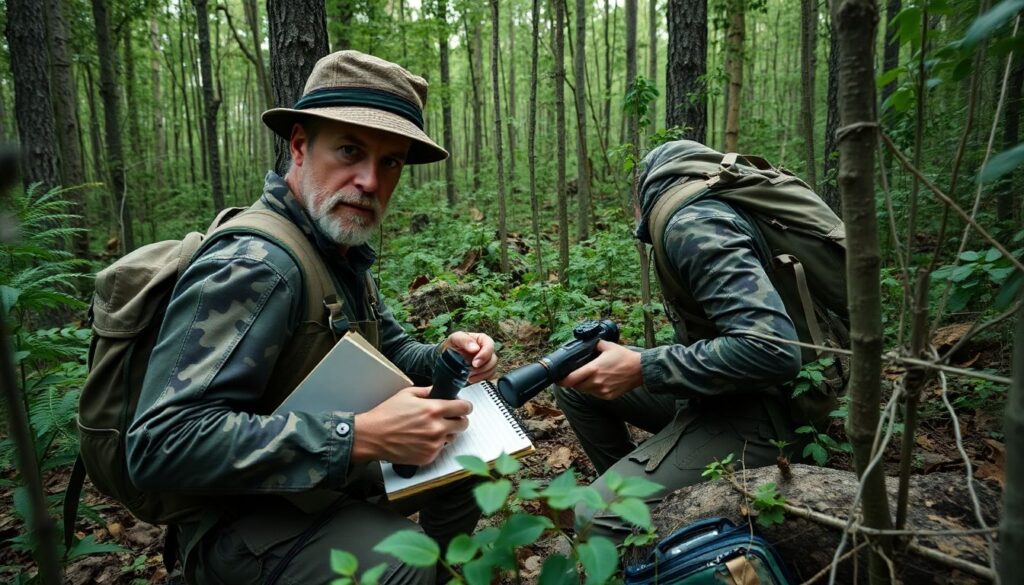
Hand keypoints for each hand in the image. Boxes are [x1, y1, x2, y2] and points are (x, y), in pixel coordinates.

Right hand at [352, 386, 471, 464]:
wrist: (372, 437)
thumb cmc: (386, 415)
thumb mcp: (407, 394)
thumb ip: (428, 391)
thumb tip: (440, 391)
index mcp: (433, 409)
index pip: (465, 408)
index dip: (464, 406)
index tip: (462, 407)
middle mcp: (437, 428)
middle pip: (463, 424)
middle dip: (458, 419)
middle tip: (448, 418)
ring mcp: (434, 445)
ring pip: (452, 437)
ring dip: (446, 433)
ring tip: (428, 429)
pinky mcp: (428, 457)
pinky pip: (440, 449)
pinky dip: (434, 445)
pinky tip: (421, 439)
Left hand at [443, 331, 497, 382]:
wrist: (446, 357)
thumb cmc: (452, 346)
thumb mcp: (454, 339)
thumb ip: (464, 340)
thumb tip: (475, 348)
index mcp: (481, 340)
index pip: (489, 345)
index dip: (484, 355)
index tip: (475, 363)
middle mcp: (486, 350)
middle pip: (493, 359)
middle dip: (482, 368)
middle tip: (470, 371)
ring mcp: (486, 361)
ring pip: (492, 369)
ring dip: (481, 374)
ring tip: (469, 375)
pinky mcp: (485, 371)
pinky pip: (489, 376)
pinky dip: (480, 379)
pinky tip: (471, 378)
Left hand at [557, 340, 641, 400]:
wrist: (640, 370)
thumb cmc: (624, 357)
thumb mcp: (607, 346)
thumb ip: (593, 345)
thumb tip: (584, 345)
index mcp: (593, 369)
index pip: (570, 379)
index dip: (561, 381)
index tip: (557, 379)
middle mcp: (596, 382)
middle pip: (576, 386)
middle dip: (572, 381)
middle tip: (574, 375)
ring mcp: (602, 391)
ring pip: (585, 391)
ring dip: (582, 385)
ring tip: (589, 376)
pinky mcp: (608, 396)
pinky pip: (594, 394)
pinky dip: (593, 389)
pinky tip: (599, 381)